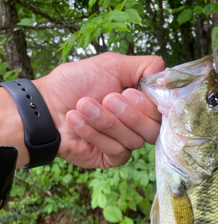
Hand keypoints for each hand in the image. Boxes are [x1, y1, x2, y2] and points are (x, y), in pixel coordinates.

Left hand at [36, 52, 163, 168]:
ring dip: (105, 121)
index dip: (149, 104)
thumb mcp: (111, 65)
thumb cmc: (75, 84)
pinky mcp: (112, 158)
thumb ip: (144, 66)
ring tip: (83, 105)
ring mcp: (126, 142)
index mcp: (141, 102)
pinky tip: (76, 120)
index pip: (164, 111)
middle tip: (107, 98)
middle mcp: (138, 124)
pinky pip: (117, 151)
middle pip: (154, 129)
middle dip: (129, 113)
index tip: (129, 91)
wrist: (46, 107)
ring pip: (134, 140)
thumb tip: (166, 77)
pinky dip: (94, 133)